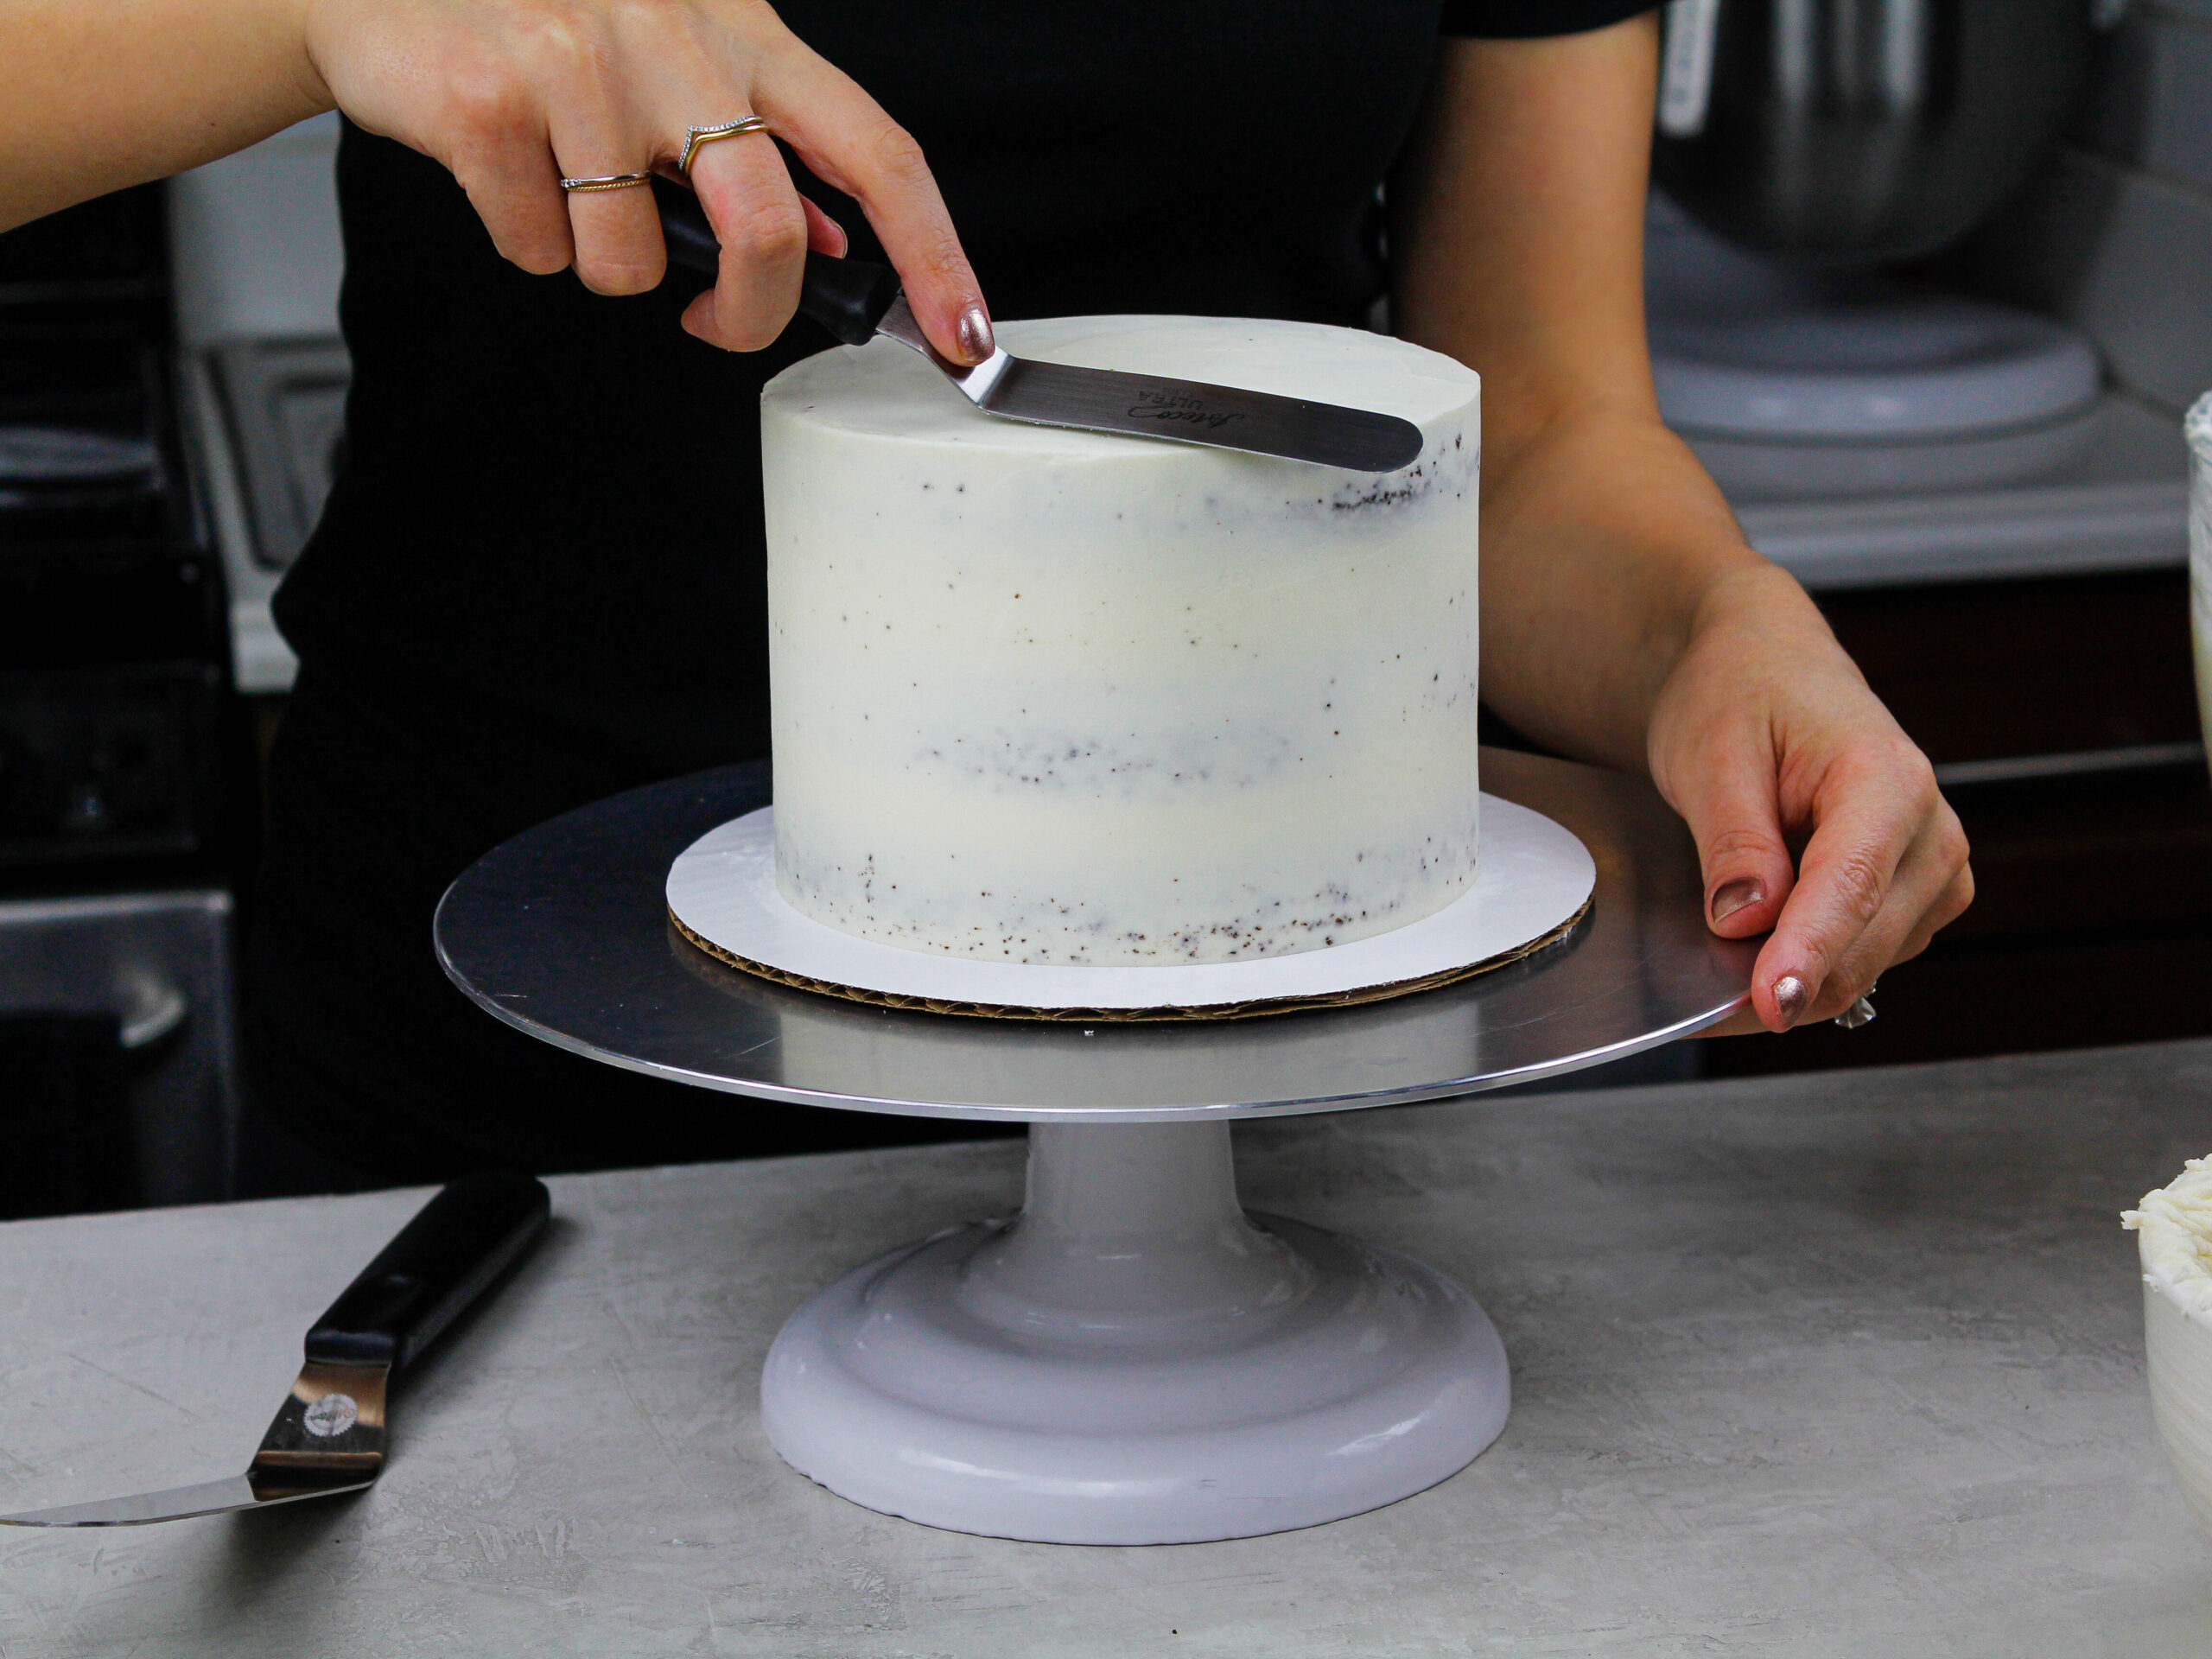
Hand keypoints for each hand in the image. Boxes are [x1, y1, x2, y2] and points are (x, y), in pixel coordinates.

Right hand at [298, 0, 990, 359]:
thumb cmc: (544, 16)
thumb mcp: (680, 52)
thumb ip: (760, 137)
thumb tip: (831, 238)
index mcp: (744, 33)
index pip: (877, 152)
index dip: (932, 253)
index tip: (963, 333)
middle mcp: (675, 39)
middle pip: (764, 230)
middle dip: (747, 316)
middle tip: (714, 323)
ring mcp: (581, 67)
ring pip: (631, 265)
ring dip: (600, 263)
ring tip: (564, 188)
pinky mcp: (491, 102)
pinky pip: (538, 250)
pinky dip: (522, 240)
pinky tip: (505, 171)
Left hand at [1647, 562, 1973, 1032]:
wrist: (1767, 668)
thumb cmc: (1741, 694)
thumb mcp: (1712, 753)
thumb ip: (1733, 840)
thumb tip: (1746, 920)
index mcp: (1887, 780)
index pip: (1852, 887)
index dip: (1808, 955)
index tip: (1769, 1004)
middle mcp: (1931, 830)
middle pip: (1864, 944)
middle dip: (1782, 982)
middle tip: (1698, 996)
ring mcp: (1933, 871)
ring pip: (1866, 967)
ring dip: (1793, 980)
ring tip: (1720, 951)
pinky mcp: (1917, 899)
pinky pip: (1864, 960)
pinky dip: (1808, 968)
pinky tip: (1760, 944)